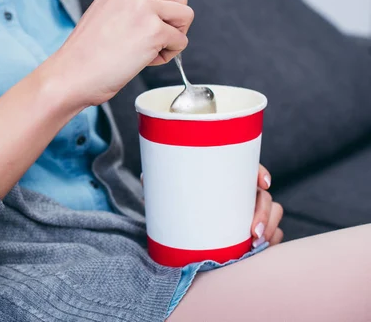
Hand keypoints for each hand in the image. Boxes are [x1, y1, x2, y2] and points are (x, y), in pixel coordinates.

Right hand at [47, 0, 193, 107]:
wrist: (72, 74)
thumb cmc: (87, 52)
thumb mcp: (108, 9)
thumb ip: (134, 0)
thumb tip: (165, 7)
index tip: (163, 9)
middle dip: (173, 20)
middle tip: (152, 38)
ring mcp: (145, 8)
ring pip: (186, 16)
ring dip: (173, 37)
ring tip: (148, 49)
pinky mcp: (153, 31)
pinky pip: (181, 41)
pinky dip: (169, 55)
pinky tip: (145, 60)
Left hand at [140, 165, 283, 247]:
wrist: (175, 219)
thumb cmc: (174, 197)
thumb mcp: (164, 188)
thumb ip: (157, 182)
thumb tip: (146, 180)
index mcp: (225, 175)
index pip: (248, 167)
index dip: (259, 172)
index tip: (263, 182)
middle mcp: (241, 191)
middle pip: (264, 196)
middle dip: (264, 213)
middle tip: (253, 233)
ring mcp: (249, 210)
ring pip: (273, 214)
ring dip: (270, 229)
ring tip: (255, 245)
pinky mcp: (250, 229)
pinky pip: (271, 234)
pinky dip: (270, 241)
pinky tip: (261, 251)